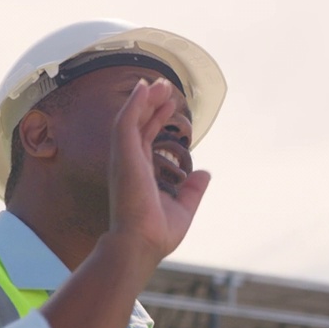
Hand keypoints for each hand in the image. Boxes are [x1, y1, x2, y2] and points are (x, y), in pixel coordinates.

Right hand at [108, 77, 210, 273]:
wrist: (142, 244)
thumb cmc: (156, 233)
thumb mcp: (183, 208)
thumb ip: (193, 189)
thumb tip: (205, 173)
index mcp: (139, 173)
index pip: (145, 138)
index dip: (157, 119)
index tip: (169, 104)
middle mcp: (128, 162)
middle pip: (138, 124)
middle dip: (151, 103)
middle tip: (165, 86)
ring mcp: (124, 158)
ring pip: (131, 118)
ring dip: (144, 99)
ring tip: (160, 83)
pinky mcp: (123, 155)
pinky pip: (126, 122)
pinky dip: (134, 103)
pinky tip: (145, 88)